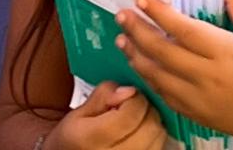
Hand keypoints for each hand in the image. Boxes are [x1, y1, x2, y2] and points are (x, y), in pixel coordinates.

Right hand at [49, 80, 169, 149]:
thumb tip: (128, 90)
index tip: (128, 94)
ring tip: (136, 121)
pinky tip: (139, 134)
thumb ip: (102, 97)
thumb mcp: (77, 114)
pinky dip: (154, 138)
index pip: (131, 114)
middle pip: (151, 127)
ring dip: (152, 124)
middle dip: (146, 110)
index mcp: (90, 138)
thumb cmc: (73, 139)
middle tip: (133, 106)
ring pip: (159, 138)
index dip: (135, 97)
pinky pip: (159, 148)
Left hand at [115, 0, 232, 145]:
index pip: (184, 29)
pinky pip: (165, 96)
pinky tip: (142, 67)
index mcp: (226, 51)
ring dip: (136, 56)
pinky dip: (150, 80)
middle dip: (137, 31)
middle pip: (162, 51)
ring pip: (157, 76)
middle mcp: (209, 75)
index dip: (159, 13)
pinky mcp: (198, 115)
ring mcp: (201, 98)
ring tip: (123, 40)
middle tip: (122, 16)